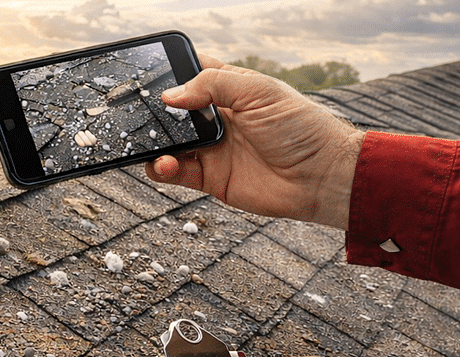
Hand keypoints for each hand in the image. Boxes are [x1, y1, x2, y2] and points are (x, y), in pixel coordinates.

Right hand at [146, 55, 365, 229]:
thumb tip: (170, 94)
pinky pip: (174, 173)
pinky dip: (162, 169)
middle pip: (172, 112)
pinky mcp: (209, 178)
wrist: (320, 177)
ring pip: (168, 143)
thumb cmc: (301, 128)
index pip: (192, 75)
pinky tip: (166, 164)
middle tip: (139, 114)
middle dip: (154, 113)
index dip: (170, 74)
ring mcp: (211, 149)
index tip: (147, 76)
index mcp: (230, 90)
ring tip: (152, 144)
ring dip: (153, 143)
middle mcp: (217, 119)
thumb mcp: (258, 92)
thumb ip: (213, 85)